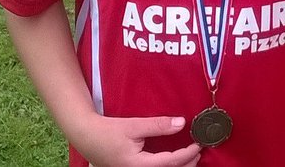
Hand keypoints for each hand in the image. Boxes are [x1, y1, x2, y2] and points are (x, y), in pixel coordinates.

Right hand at [75, 115, 201, 166]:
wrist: (86, 136)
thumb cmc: (107, 131)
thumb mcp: (134, 126)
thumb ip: (158, 125)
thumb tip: (181, 123)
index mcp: (137, 165)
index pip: (170, 162)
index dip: (187, 154)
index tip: (199, 144)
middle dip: (187, 164)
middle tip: (199, 151)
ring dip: (178, 166)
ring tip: (191, 156)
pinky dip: (167, 165)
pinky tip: (173, 159)